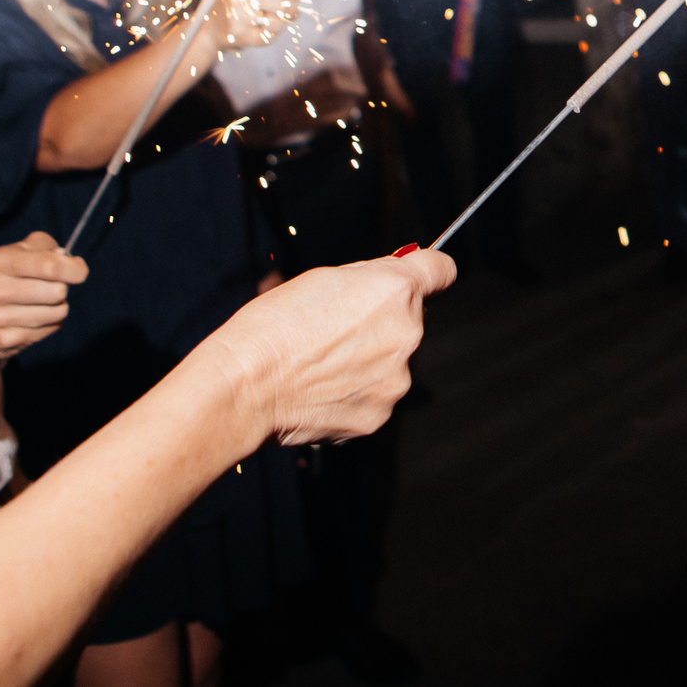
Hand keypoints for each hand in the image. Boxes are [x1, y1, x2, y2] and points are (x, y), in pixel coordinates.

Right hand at [0, 232, 88, 360]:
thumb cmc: (7, 277)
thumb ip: (46, 247)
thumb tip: (71, 261)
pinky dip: (49, 323)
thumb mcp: (20, 252)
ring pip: (56, 312)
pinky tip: (32, 318)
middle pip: (56, 291)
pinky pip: (48, 330)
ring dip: (58, 307)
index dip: (73, 269)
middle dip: (63, 288)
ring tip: (42, 303)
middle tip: (52, 287)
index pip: (48, 266)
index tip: (80, 271)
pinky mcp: (4, 340)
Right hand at [200, 248, 455, 446]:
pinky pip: (374, 397)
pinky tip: (319, 391)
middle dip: (382, 322)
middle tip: (336, 330)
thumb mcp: (323, 278)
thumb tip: (391, 282)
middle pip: (411, 320)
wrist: (244, 387)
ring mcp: (396, 380)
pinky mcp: (379, 415)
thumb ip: (370, 279)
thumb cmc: (273, 327)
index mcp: (396, 289)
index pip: (442, 270)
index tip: (419, 277)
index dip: (428, 272)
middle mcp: (407, 333)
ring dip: (369, 361)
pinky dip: (353, 394)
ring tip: (319, 365)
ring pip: (392, 362)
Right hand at [201, 0, 315, 52]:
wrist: (206, 30)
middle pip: (284, 1)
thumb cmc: (235, 5)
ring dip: (280, 22)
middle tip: (290, 9)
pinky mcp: (239, 34)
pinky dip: (270, 34)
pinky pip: (270, 36)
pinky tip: (258, 30)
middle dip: (292, 8)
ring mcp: (238, 15)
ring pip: (279, 20)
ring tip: (266, 19)